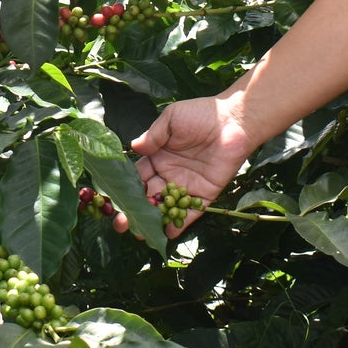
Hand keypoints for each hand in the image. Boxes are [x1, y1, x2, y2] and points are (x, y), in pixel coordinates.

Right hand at [119, 95, 257, 237]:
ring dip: (153, 220)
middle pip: (147, 197)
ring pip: (166, 208)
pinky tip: (167, 233)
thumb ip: (154, 135)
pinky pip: (191, 213)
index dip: (125, 189)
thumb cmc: (201, 114)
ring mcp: (186, 186)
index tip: (113, 201)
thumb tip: (134, 146)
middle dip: (134, 210)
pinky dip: (180, 224)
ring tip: (140, 232)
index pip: (137, 177)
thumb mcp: (173, 118)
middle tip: (122, 223)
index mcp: (158, 157)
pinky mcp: (204, 194)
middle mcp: (169, 174)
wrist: (234, 121)